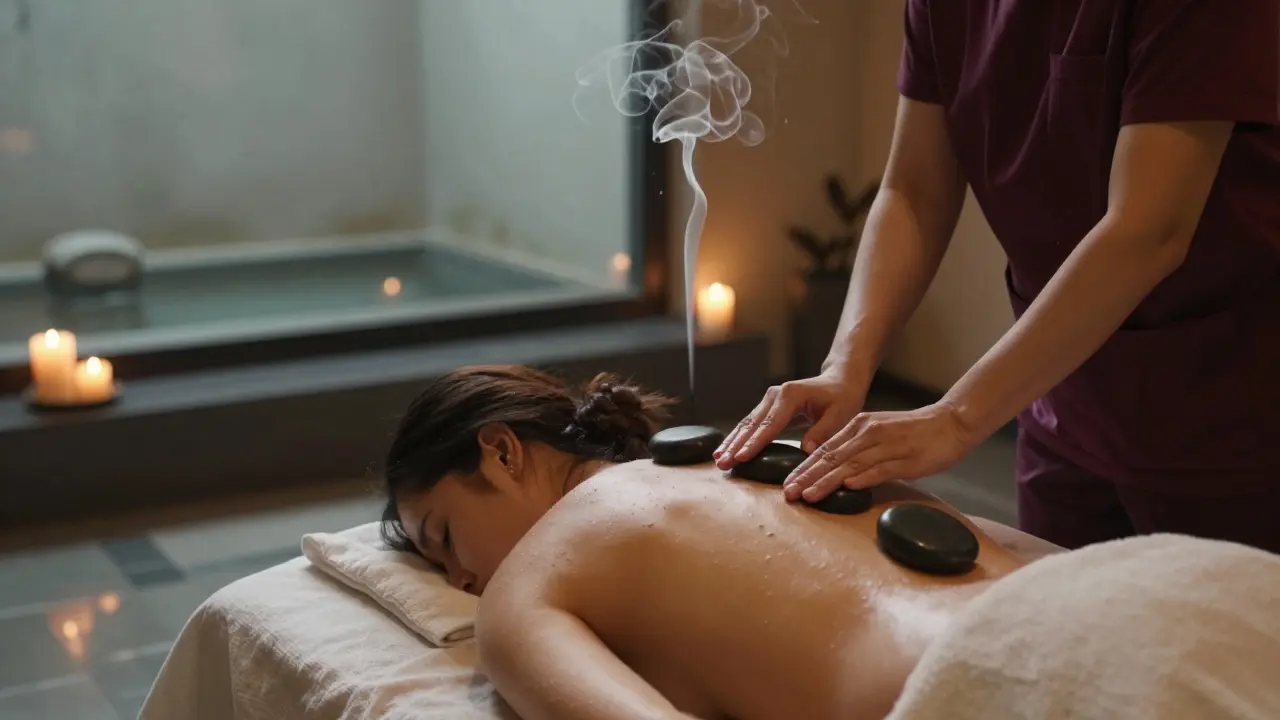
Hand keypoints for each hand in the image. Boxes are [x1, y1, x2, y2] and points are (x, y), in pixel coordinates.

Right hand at [714, 371, 866, 468]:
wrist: (839, 381)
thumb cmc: (842, 398)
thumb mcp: (840, 415)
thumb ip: (822, 432)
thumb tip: (805, 451)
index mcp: (791, 395)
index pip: (770, 423)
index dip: (755, 442)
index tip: (741, 457)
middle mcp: (775, 395)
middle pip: (752, 423)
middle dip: (736, 444)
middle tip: (722, 463)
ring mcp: (768, 399)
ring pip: (746, 423)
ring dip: (732, 442)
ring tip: (718, 459)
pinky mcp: (767, 407)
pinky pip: (750, 424)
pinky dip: (738, 437)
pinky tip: (726, 449)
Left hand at [782, 401, 976, 501]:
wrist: (950, 422)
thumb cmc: (913, 432)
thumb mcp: (878, 433)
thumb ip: (857, 449)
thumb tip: (835, 471)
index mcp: (859, 426)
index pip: (824, 450)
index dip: (804, 468)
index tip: (786, 484)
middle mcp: (868, 433)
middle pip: (832, 458)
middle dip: (807, 477)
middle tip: (788, 494)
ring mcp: (886, 445)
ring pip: (850, 465)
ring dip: (827, 481)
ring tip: (809, 495)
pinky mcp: (906, 458)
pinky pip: (881, 469)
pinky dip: (864, 478)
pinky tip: (848, 487)